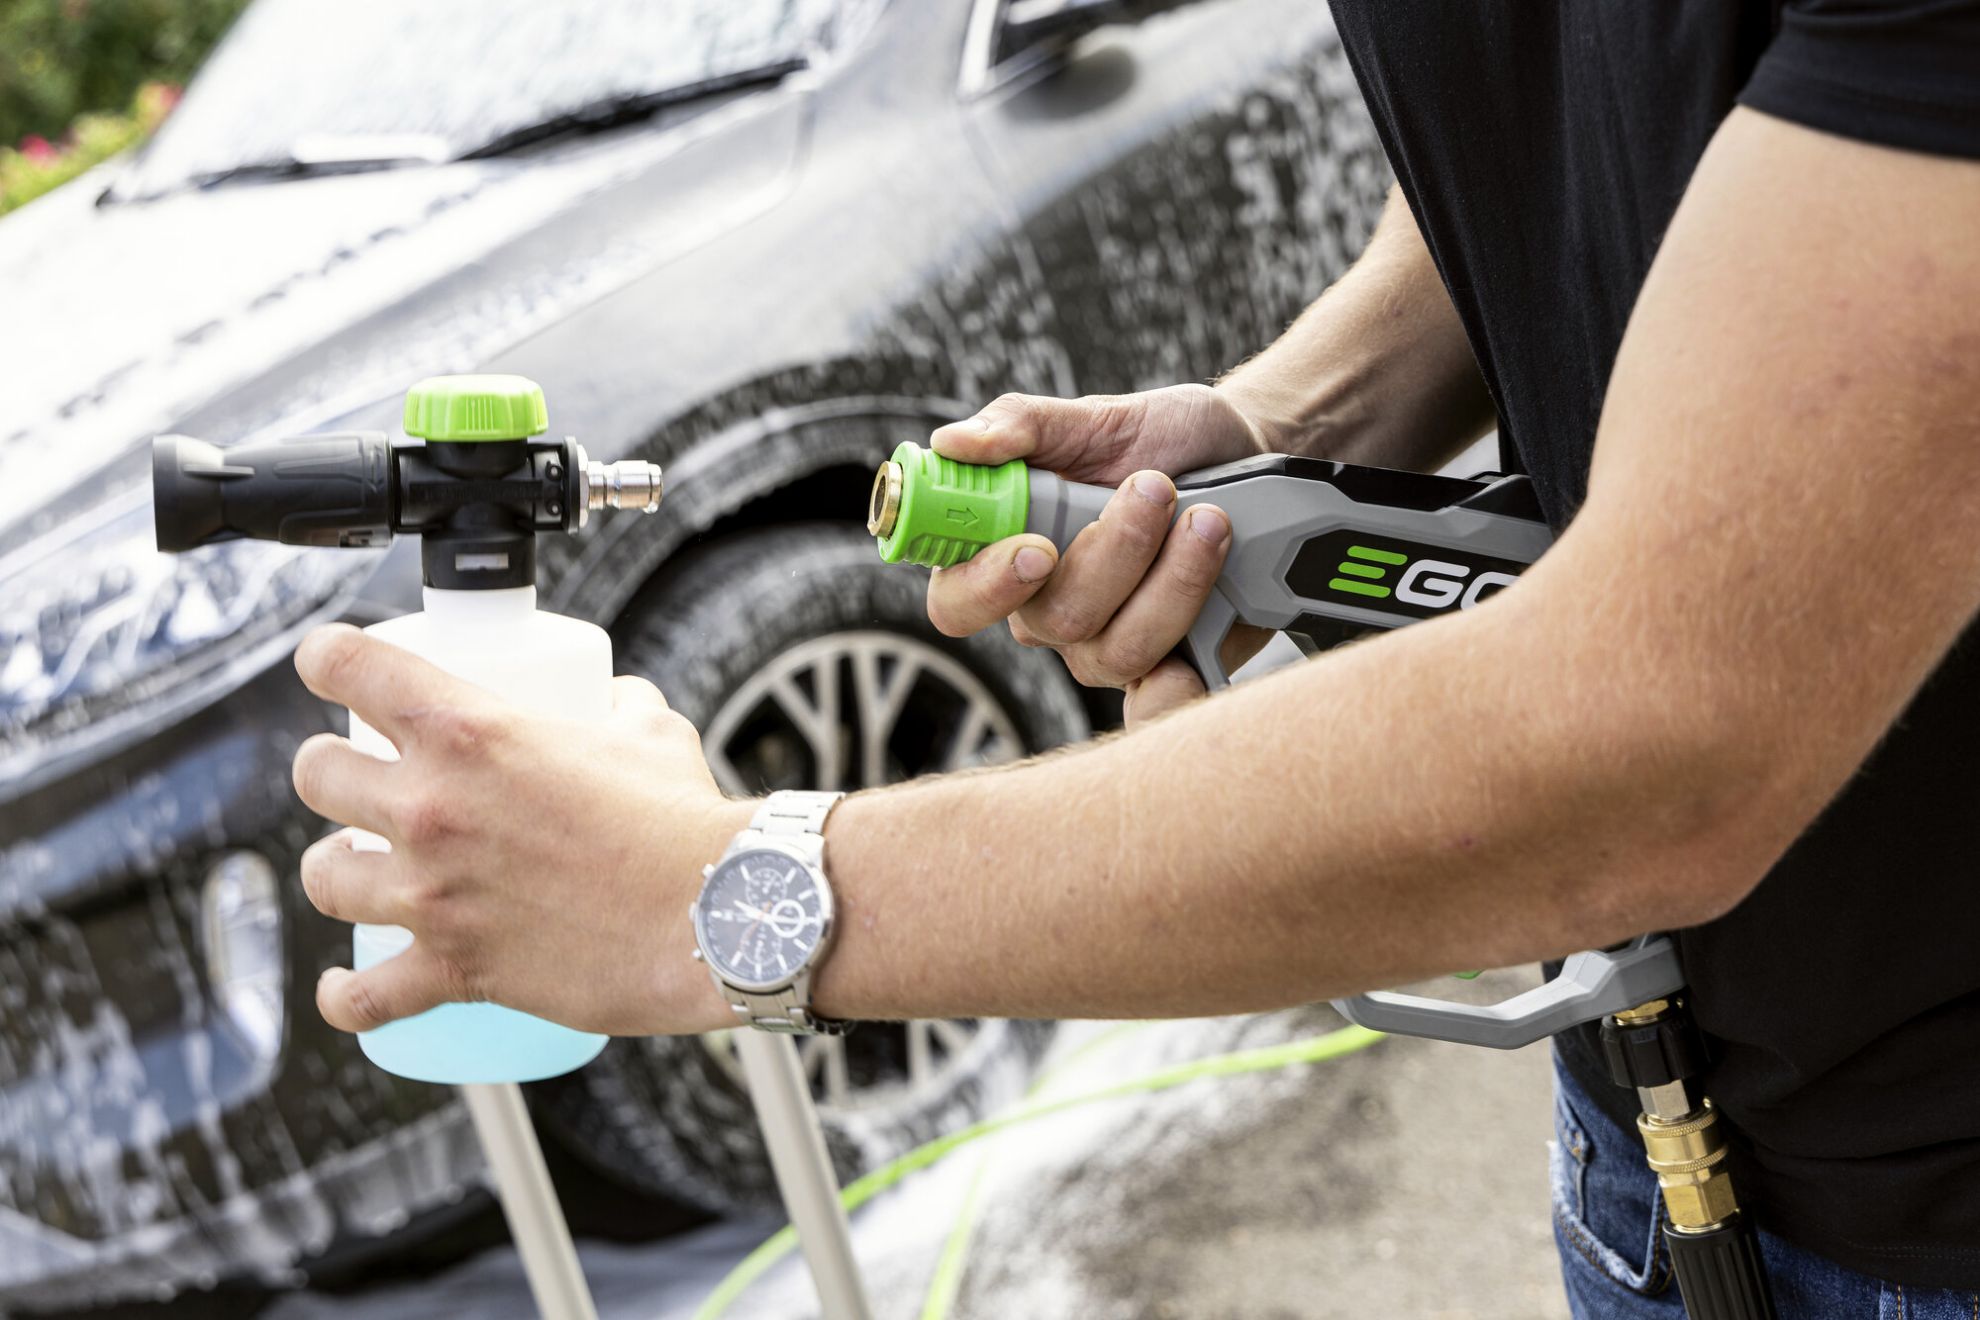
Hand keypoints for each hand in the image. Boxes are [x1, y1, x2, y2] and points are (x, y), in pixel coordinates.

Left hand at [288, 624, 751, 1037]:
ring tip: (353, 868)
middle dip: (328, 770)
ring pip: (322, 877)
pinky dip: (345, 996)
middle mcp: (431, 806)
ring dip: (332, 868)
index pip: (350, 666)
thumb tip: (611, 703)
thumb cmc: (688, 821)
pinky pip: (363, 996)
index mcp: (469, 730)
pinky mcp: (453, 968)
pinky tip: (343, 988)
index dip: (325, 657)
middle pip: (317, 774)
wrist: (718, 916)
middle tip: (354, 779)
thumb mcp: (650, 730)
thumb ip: (619, 705)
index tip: (325, 664)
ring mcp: (432, 893)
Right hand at [924, 383, 1272, 724]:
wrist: (1248, 459)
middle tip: (1156, 487)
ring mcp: (1109, 648)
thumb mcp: (1097, 416)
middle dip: (1116, 552)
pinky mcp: (1169, 667)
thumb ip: (1022, 425)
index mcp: (1009, 553)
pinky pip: (1160, 704)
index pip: (957, 601)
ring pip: (1118, 650)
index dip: (986, 586)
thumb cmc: (1161, 440)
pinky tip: (1211, 627)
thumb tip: (951, 444)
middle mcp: (1051, 613)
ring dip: (1173, 579)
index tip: (1038, 548)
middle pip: (1054, 621)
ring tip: (1211, 518)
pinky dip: (1182, 682)